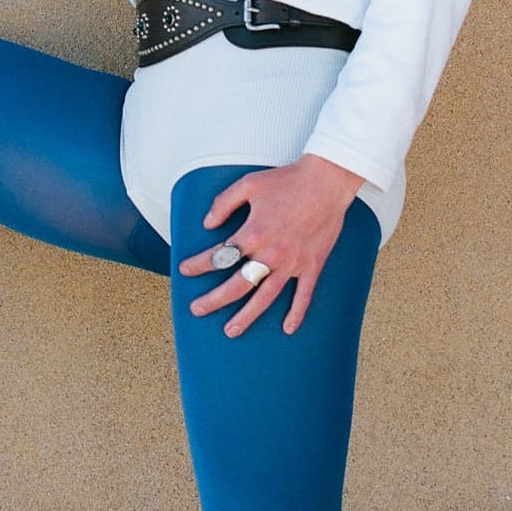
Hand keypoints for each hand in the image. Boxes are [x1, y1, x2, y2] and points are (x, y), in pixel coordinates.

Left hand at [177, 154, 366, 336]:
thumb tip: (207, 223)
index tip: (184, 271)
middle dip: (213, 300)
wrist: (327, 181)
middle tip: (197, 310)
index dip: (198, 265)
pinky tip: (287, 329)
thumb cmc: (287, 180)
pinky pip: (303, 295)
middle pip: (236, 285)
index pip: (218, 257)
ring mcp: (292, 263)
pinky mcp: (312, 265)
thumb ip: (224, 203)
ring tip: (230, 331)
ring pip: (265, 298)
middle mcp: (270, 253)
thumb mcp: (249, 184)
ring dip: (246, 317)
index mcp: (252, 233)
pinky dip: (296, 313)